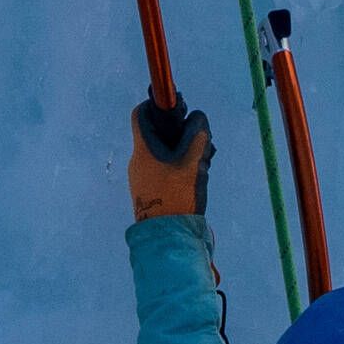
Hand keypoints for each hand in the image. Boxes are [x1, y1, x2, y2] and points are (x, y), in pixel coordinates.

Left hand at [127, 96, 213, 222]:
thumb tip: (198, 118)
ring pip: (163, 153)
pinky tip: (196, 178)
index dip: (156, 105)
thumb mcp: (193, 163)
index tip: (176, 108)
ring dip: (184, 151)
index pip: (141, 114)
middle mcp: (138, 161)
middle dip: (180, 132)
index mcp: (144, 149)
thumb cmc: (177, 196)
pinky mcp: (150, 192)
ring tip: (204, 163)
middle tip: (202, 141)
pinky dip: (179, 167)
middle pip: (157, 134)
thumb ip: (198, 136)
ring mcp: (142, 178)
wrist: (166, 238)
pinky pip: (164, 170)